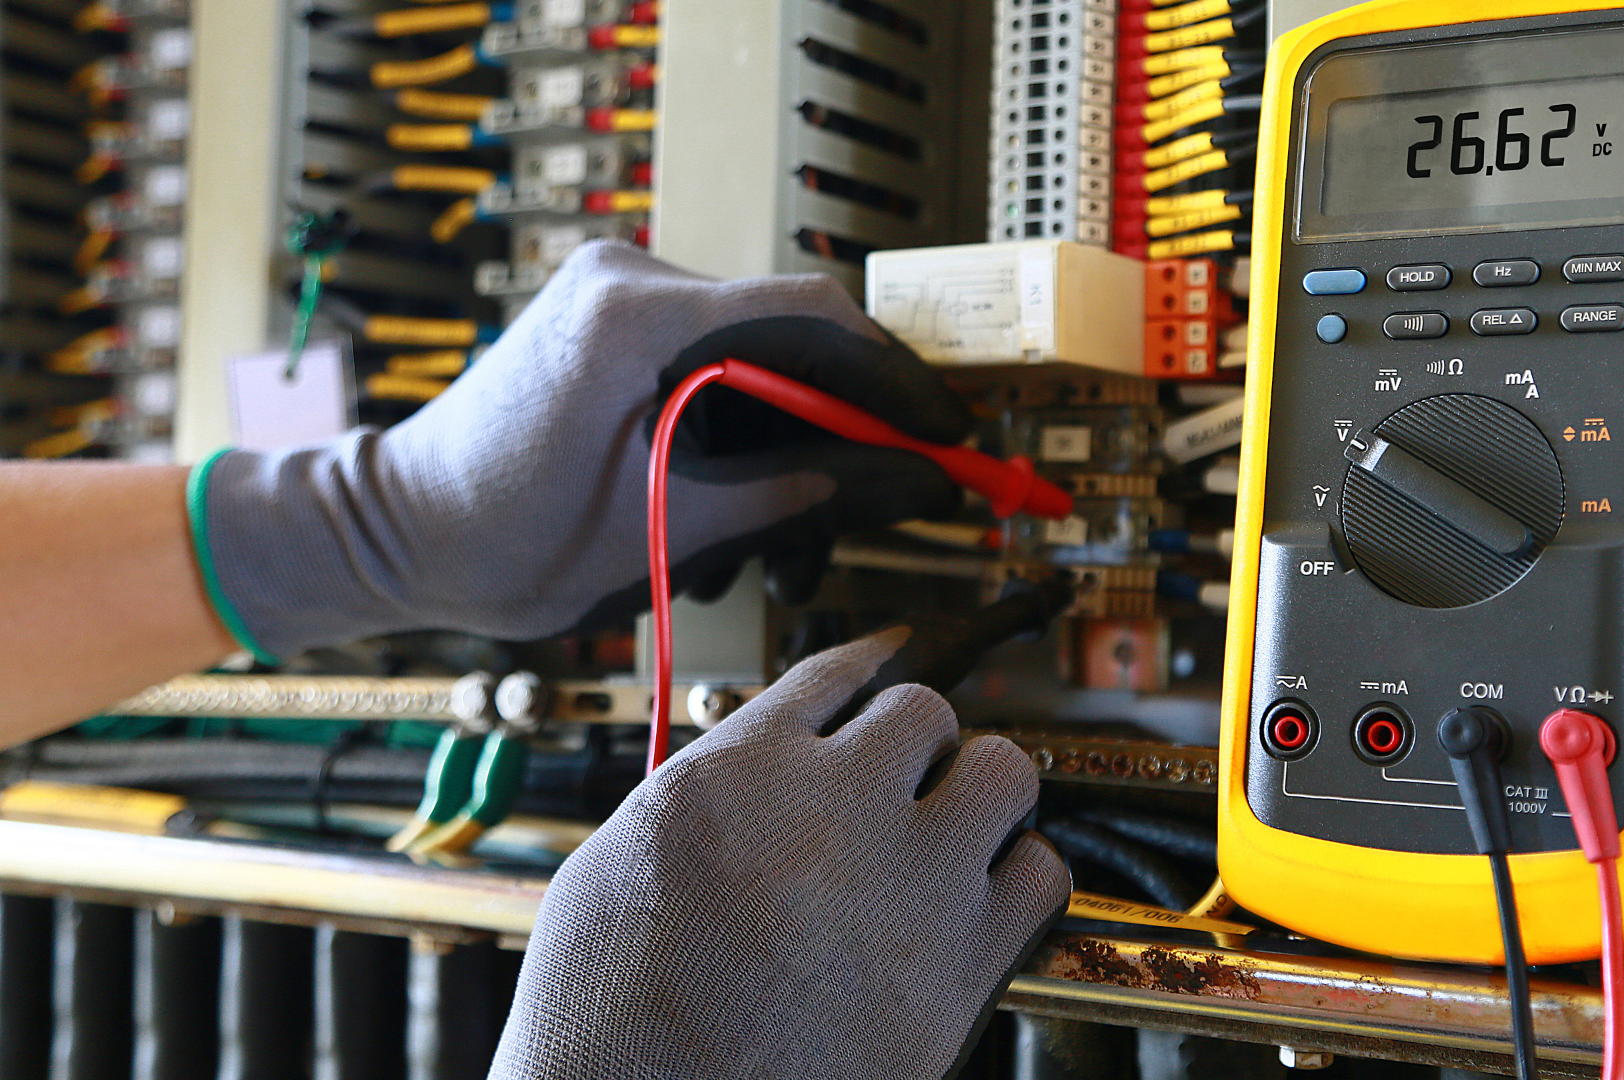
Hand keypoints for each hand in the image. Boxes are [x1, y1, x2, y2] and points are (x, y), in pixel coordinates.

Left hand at [193, 241, 973, 658]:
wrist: (393, 534)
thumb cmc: (500, 541)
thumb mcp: (668, 529)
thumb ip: (798, 493)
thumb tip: (915, 478)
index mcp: (633, 316)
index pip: (812, 317)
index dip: (896, 383)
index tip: (949, 441)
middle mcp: (630, 280)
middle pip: (794, 343)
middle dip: (842, 440)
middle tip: (872, 519)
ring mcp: (621, 298)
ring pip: (763, 366)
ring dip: (791, 460)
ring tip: (779, 556)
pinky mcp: (618, 328)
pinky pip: (719, 374)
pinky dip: (744, 445)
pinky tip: (730, 523)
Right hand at [490, 632, 1070, 1079]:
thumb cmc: (607, 1018)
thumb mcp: (615, 869)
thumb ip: (700, 802)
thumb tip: (744, 777)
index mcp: (739, 775)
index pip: (834, 676)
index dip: (868, 670)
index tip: (889, 667)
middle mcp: (834, 804)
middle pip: (925, 710)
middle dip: (918, 746)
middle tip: (908, 788)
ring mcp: (909, 876)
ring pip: (1004, 769)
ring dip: (983, 792)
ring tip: (959, 832)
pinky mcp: (963, 959)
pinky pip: (1042, 873)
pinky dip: (1024, 876)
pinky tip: (989, 898)